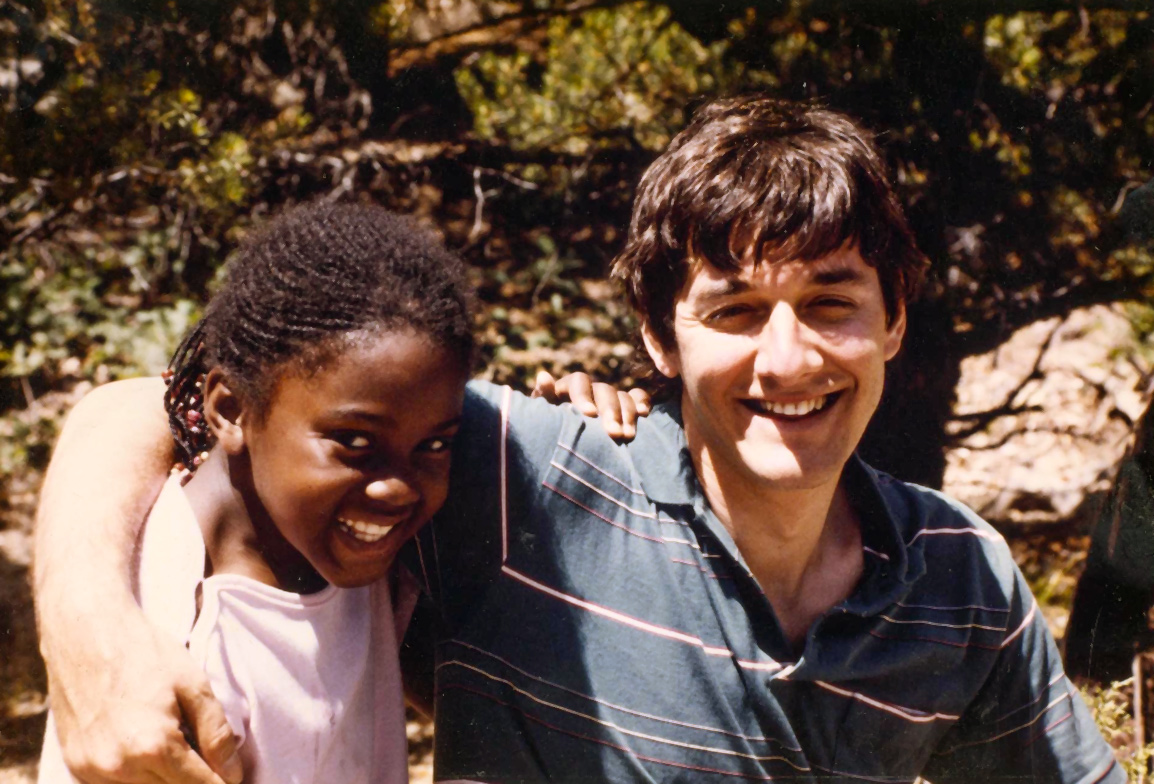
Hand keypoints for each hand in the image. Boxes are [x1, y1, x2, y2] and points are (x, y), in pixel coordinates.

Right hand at [42, 601, 241, 783]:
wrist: (86, 633)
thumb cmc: (145, 653)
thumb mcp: (194, 685)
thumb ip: (217, 734)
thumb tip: (233, 775)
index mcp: (153, 745)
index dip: (222, 782)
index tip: (233, 776)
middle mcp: (119, 766)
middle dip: (196, 779)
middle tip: (209, 759)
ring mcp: (92, 770)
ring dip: (167, 779)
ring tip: (178, 745)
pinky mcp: (76, 767)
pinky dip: (139, 776)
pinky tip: (148, 748)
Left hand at [531, 370, 650, 439]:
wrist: (561, 454)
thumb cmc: (546, 435)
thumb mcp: (540, 419)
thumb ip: (543, 399)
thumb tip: (543, 376)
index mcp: (567, 389)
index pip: (579, 382)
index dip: (584, 396)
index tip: (589, 415)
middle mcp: (590, 391)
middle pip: (605, 390)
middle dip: (611, 411)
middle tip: (614, 434)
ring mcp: (608, 399)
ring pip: (622, 396)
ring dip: (627, 414)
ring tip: (628, 436)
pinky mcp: (624, 408)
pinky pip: (637, 398)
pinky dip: (642, 402)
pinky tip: (644, 415)